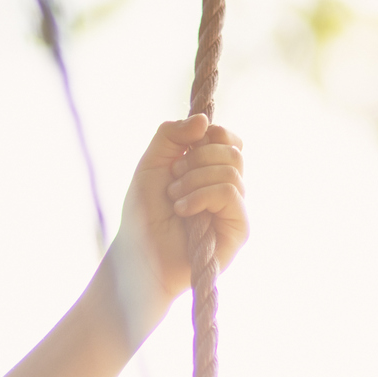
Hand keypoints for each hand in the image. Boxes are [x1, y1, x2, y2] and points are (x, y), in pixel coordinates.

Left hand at [103, 116, 247, 335]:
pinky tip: (183, 211)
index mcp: (211, 171)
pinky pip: (231, 193)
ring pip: (231, 170)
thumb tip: (203, 120)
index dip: (211, 134)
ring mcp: (235, 210)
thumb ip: (171, 134)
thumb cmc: (143, 214)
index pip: (229, 139)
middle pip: (233, 150)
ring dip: (194, 179)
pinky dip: (202, 195)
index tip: (184, 149)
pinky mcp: (239, 230)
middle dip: (197, 158)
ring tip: (174, 199)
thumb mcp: (151, 163)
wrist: (138, 256)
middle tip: (173, 179)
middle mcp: (228, 189)